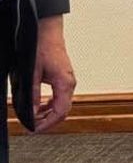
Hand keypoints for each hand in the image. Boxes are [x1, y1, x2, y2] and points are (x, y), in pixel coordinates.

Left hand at [33, 15, 75, 132]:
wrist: (47, 32)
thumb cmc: (42, 48)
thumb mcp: (33, 74)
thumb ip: (34, 95)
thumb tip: (32, 112)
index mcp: (65, 83)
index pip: (61, 111)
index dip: (48, 124)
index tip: (36, 129)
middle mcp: (69, 83)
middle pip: (63, 110)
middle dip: (48, 121)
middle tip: (33, 127)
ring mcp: (68, 81)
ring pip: (62, 104)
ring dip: (49, 113)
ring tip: (34, 118)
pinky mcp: (63, 78)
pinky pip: (60, 97)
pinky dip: (50, 105)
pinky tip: (40, 106)